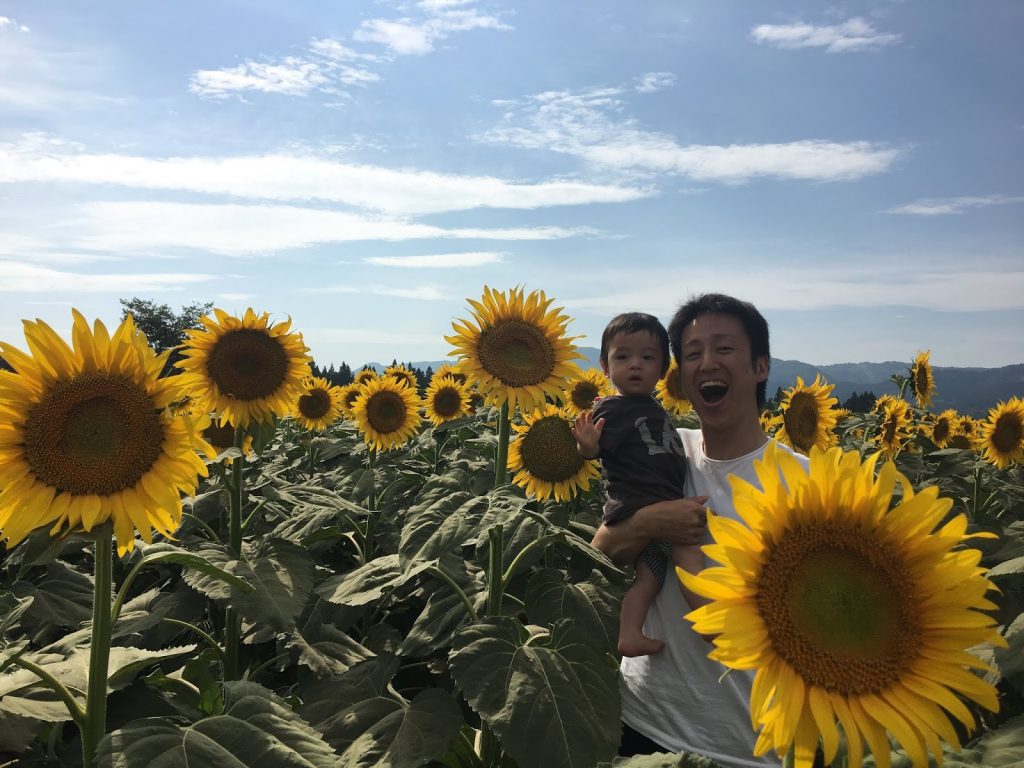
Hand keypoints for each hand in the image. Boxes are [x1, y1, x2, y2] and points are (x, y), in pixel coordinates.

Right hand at [572, 410, 604, 458]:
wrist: (590, 445)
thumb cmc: (593, 437)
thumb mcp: (598, 431)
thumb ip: (600, 425)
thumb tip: (603, 418)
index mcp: (588, 424)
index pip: (588, 418)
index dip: (589, 414)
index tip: (591, 411)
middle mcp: (583, 426)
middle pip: (582, 419)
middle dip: (582, 416)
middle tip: (583, 412)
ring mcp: (580, 431)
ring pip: (577, 425)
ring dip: (577, 421)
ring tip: (577, 418)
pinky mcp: (578, 436)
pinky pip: (575, 434)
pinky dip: (573, 431)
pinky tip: (572, 429)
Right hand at [592, 495, 709, 564]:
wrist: (651, 522)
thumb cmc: (664, 508)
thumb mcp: (679, 501)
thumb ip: (695, 500)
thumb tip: (706, 498)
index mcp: (694, 509)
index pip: (711, 513)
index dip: (711, 515)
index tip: (709, 515)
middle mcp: (695, 520)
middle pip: (707, 523)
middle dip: (703, 521)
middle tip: (695, 520)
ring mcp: (691, 531)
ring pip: (702, 532)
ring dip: (700, 530)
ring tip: (691, 527)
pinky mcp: (686, 540)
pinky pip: (697, 540)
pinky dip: (695, 537)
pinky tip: (688, 533)